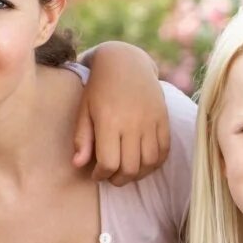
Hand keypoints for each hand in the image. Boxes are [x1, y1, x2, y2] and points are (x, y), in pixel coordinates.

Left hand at [73, 60, 171, 186]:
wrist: (125, 63)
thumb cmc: (99, 88)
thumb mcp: (84, 111)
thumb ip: (82, 139)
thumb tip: (78, 165)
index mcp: (109, 121)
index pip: (109, 163)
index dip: (101, 175)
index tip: (96, 173)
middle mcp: (133, 123)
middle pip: (130, 167)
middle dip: (118, 179)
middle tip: (110, 176)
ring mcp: (151, 121)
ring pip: (149, 163)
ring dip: (137, 175)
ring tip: (126, 171)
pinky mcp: (163, 119)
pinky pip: (164, 150)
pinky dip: (155, 163)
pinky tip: (142, 163)